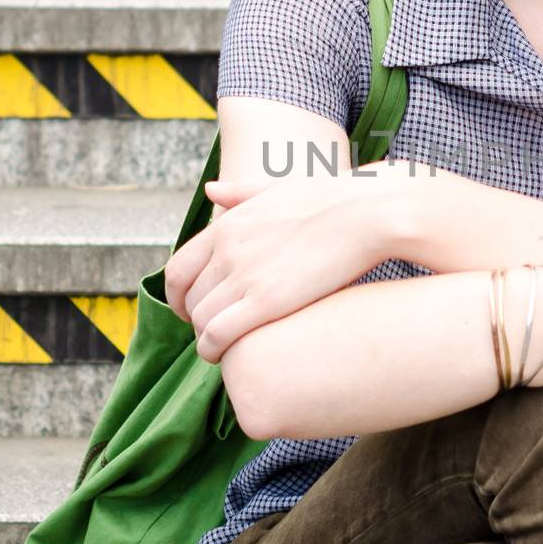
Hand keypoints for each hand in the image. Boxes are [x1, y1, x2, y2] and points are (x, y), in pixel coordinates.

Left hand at [163, 171, 378, 364]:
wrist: (365, 213)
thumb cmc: (331, 199)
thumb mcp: (277, 186)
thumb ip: (239, 192)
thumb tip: (209, 190)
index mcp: (226, 226)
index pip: (177, 270)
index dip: (177, 296)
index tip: (189, 308)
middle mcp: (226, 251)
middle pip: (189, 299)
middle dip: (194, 320)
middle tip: (211, 332)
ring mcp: (244, 276)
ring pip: (201, 320)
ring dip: (205, 339)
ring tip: (221, 348)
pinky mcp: (266, 302)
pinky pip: (219, 334)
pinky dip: (212, 349)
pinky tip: (221, 356)